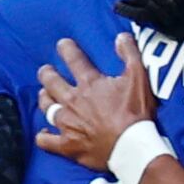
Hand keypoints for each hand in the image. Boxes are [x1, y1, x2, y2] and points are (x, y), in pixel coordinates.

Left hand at [36, 34, 156, 172]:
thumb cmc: (136, 113)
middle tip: (46, 70)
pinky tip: (44, 133)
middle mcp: (73, 100)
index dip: (66, 49)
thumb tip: (121, 37)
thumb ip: (130, 55)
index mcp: (89, 84)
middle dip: (47, 73)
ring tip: (45, 94)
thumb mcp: (140, 79)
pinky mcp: (67, 144)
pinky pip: (46, 140)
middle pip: (51, 81)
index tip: (63, 44)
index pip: (73, 59)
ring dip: (44, 98)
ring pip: (46, 106)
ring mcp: (67, 123)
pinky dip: (43, 136)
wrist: (132, 146)